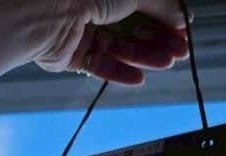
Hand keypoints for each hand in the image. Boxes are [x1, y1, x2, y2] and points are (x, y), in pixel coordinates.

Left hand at [30, 0, 189, 84]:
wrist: (41, 12)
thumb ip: (160, 5)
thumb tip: (182, 17)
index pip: (142, 1)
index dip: (164, 15)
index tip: (184, 28)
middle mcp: (91, 3)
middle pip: (132, 25)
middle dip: (158, 38)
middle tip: (181, 50)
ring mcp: (80, 29)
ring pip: (119, 46)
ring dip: (145, 55)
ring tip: (166, 62)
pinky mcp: (70, 54)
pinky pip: (99, 64)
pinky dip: (119, 72)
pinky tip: (139, 77)